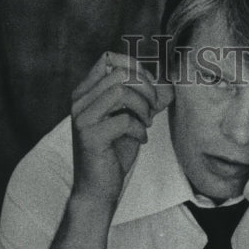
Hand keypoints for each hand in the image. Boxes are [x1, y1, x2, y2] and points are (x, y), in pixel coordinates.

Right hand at [70, 51, 173, 205]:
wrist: (97, 190)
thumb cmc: (114, 155)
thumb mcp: (132, 121)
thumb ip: (146, 102)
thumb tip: (169, 86)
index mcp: (85, 92)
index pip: (109, 58)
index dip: (136, 69)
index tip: (149, 91)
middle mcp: (79, 100)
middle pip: (119, 72)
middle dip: (145, 89)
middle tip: (152, 110)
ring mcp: (82, 117)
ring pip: (121, 91)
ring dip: (143, 107)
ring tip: (147, 123)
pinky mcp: (90, 136)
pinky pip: (124, 120)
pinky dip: (140, 129)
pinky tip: (141, 140)